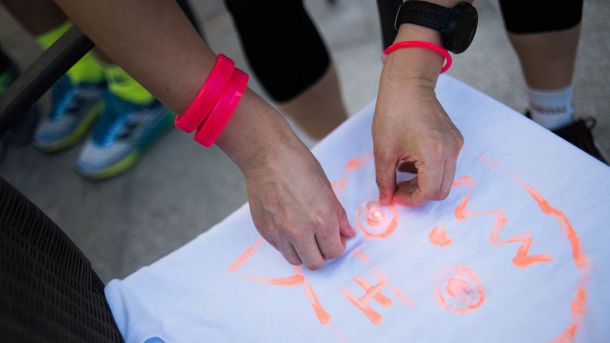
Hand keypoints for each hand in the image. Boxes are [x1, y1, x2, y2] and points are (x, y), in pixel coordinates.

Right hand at [242, 136, 355, 269]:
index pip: (334, 252)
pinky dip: (287, 243)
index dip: (338, 246)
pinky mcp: (265, 230)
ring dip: (303, 252)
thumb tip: (347, 234)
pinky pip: (280, 248)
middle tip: (321, 241)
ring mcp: (280, 232)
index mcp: (322, 219)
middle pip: (315, 263)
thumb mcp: (327, 189)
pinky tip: (289, 225)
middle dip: (322, 254)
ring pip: (296, 261)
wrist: (268, 156)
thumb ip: (338, 216)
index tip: (336, 239)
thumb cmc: (299, 166)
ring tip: (304, 235)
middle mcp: (300, 231)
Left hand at [373, 80, 462, 206]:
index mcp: (433, 153)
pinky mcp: (455, 139)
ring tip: (401, 171)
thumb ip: (385, 180)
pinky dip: (429, 170)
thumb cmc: (393, 113)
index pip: (428, 192)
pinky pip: (445, 165)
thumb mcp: (383, 151)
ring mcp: (455, 144)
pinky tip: (410, 160)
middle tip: (397, 189)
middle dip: (418, 194)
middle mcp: (450, 150)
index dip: (410, 200)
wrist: (408, 84)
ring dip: (423, 183)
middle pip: (440, 190)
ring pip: (444, 179)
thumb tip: (386, 200)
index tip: (394, 196)